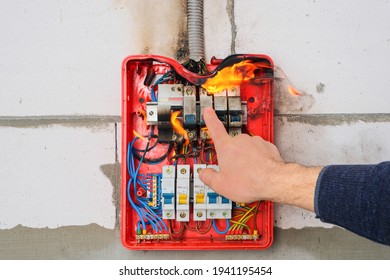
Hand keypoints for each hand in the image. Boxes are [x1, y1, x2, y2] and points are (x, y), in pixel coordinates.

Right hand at [199, 107, 320, 210]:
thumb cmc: (248, 182)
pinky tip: (259, 171)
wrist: (273, 182)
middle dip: (233, 157)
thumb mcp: (220, 185)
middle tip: (235, 172)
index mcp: (226, 147)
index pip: (215, 128)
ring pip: (247, 149)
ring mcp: (256, 142)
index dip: (210, 119)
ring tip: (249, 174)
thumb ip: (208, 177)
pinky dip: (258, 160)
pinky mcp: (268, 146)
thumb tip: (204, 173)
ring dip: (246, 159)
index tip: (208, 111)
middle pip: (232, 146)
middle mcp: (241, 140)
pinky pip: (260, 152)